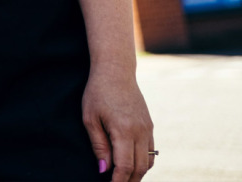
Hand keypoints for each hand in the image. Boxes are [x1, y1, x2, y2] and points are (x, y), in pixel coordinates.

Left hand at [82, 64, 153, 181]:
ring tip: (125, 179)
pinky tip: (133, 165)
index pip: (125, 166)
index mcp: (124, 131)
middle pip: (139, 168)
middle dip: (129, 181)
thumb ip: (99, 145)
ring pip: (148, 161)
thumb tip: (103, 169)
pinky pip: (151, 150)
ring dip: (138, 174)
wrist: (116, 71)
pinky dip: (144, 162)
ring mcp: (148, 129)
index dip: (118, 181)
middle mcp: (140, 132)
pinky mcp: (149, 125)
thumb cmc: (98, 93)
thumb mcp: (90, 118)